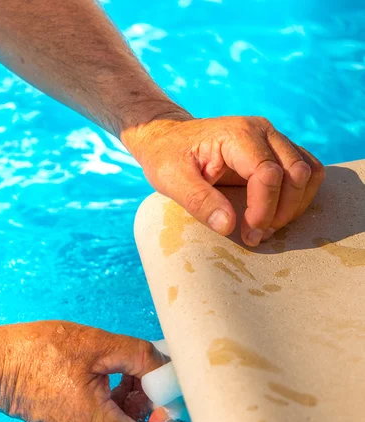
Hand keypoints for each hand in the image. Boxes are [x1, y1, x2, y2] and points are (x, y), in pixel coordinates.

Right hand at [0, 321, 172, 421]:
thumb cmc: (40, 352)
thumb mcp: (97, 344)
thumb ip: (139, 356)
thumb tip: (167, 367)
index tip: (171, 398)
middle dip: (155, 414)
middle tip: (158, 384)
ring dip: (139, 408)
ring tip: (137, 374)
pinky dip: (120, 406)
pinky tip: (120, 378)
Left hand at [123, 114, 324, 246]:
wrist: (169, 139)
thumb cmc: (167, 157)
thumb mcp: (171, 180)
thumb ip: (199, 201)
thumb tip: (229, 226)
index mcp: (237, 134)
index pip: (268, 173)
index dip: (263, 209)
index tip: (248, 233)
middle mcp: (263, 132)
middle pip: (296, 173)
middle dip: (281, 211)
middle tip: (255, 235)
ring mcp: (274, 139)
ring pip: (308, 172)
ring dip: (294, 206)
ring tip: (266, 226)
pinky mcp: (277, 151)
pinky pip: (307, 172)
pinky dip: (299, 197)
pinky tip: (274, 214)